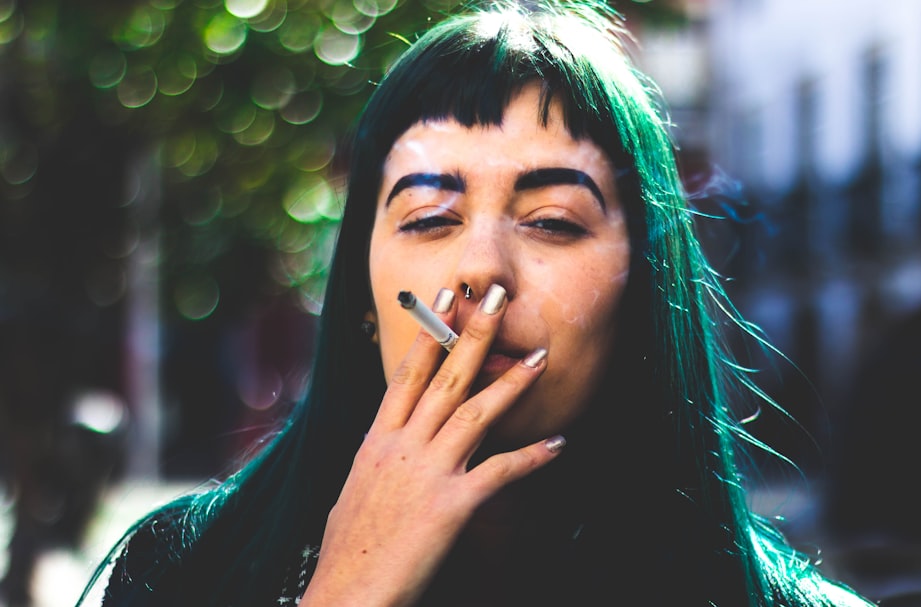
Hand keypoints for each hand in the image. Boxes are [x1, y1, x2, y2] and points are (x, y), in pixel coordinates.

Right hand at [299, 285, 563, 606]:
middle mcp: (401, 447)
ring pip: (474, 412)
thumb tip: (387, 443)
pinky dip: (531, 457)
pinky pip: (499, 472)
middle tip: (495, 297)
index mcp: (377, 440)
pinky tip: (558, 443)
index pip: (406, 374)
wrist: (346, 594)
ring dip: (510, 383)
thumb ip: (379, 458)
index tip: (444, 299)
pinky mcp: (451, 506)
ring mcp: (427, 473)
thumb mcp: (357, 489)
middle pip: (442, 378)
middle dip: (471, 334)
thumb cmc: (349, 549)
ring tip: (540, 357)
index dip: (428, 333)